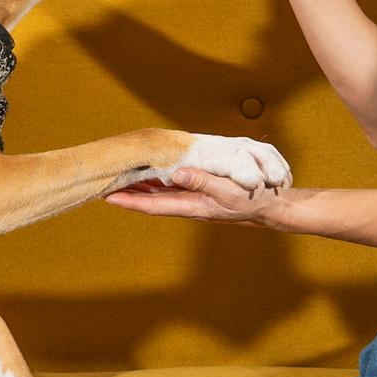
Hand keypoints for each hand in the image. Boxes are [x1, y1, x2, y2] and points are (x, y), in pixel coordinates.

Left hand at [105, 169, 284, 226]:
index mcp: (192, 206)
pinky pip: (173, 184)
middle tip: (105, 182)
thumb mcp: (228, 191)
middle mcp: (189, 202)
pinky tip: (152, 170)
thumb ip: (203, 181)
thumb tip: (177, 174)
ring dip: (141, 184)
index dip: (131, 202)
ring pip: (160, 191)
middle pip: (152, 198)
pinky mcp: (201, 189)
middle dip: (130, 192)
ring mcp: (194, 197)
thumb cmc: (252, 200)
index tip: (109, 197)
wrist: (271, 206)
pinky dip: (159, 178)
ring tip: (122, 174)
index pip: (154, 206)